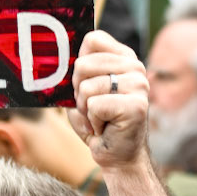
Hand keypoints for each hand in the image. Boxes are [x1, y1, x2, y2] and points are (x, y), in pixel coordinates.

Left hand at [68, 31, 149, 168]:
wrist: (118, 156)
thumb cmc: (97, 122)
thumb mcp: (83, 90)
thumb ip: (77, 71)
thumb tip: (57, 57)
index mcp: (124, 58)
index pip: (92, 39)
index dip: (79, 63)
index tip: (85, 83)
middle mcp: (136, 67)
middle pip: (83, 64)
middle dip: (78, 91)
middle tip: (92, 107)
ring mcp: (139, 85)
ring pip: (86, 87)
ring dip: (85, 109)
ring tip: (99, 118)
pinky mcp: (136, 106)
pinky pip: (94, 106)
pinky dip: (92, 121)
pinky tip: (105, 128)